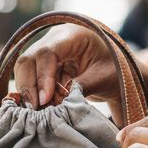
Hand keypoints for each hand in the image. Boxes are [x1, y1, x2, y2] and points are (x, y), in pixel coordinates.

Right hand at [13, 24, 147, 122]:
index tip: (45, 100)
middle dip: (29, 86)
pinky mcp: (45, 65)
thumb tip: (52, 101)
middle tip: (35, 110)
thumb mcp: (102, 79)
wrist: (122, 74)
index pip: (48, 52)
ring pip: (25, 69)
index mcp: (74, 34)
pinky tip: (38, 108)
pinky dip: (33, 94)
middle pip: (29, 59)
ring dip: (28, 92)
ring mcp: (48, 50)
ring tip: (37, 112)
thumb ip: (79, 87)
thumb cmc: (118, 72)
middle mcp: (56, 38)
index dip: (43, 77)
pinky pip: (31, 78)